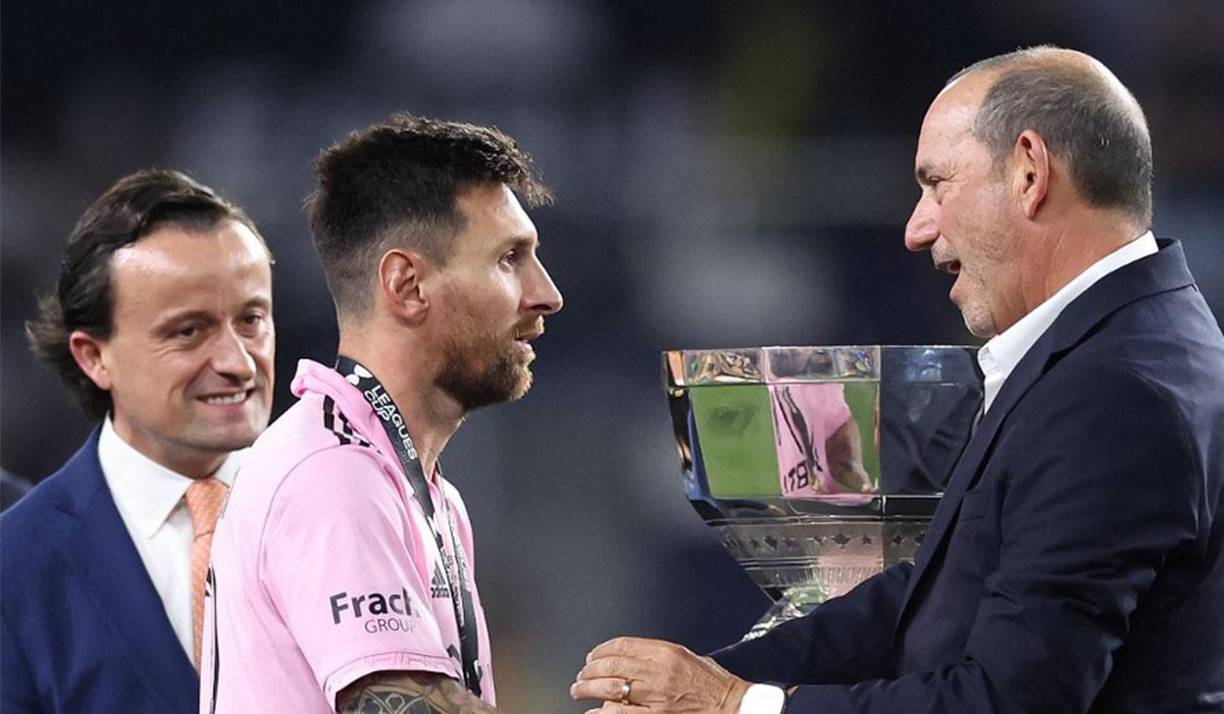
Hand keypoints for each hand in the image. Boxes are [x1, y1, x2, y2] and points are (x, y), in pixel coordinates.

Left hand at [571, 637, 749, 713]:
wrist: (731, 705)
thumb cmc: (713, 683)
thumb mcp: (687, 656)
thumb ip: (658, 655)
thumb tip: (630, 657)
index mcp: (666, 652)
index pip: (622, 645)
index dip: (601, 650)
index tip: (592, 656)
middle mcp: (658, 671)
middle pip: (611, 665)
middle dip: (589, 670)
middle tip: (581, 675)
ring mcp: (655, 696)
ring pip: (610, 688)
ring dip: (588, 689)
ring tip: (578, 690)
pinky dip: (602, 713)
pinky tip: (593, 713)